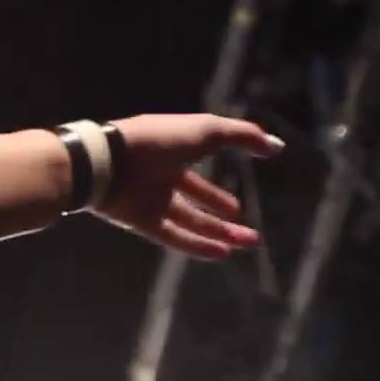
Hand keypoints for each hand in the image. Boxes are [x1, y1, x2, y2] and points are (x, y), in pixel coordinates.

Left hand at [91, 113, 283, 259]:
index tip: (243, 190)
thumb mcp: (204, 131)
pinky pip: (174, 237)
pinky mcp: (141, 221)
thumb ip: (241, 135)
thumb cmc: (157, 140)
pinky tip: (224, 254)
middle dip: (220, 209)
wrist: (109, 161)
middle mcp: (160, 176)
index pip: (197, 166)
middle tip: (247, 226)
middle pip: (195, 197)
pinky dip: (198, 246)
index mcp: (170, 151)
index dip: (218, 176)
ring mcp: (150, 199)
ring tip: (247, 241)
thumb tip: (276, 145)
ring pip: (189, 220)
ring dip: (218, 232)